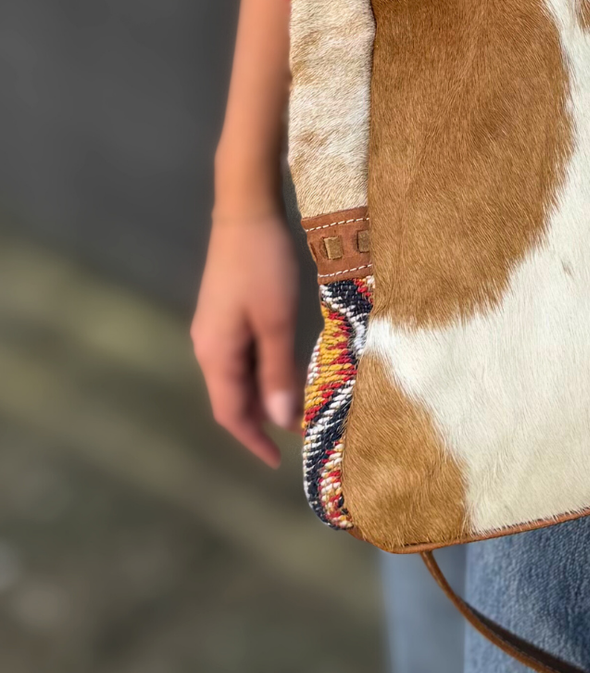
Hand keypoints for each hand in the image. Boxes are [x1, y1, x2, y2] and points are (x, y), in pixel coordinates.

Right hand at [191, 210, 301, 467]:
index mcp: (215, 354)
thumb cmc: (264, 266)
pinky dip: (262, 370)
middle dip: (261, 420)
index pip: (230, 413)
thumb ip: (279, 371)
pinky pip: (241, 355)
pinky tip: (285, 368)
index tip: (279, 462)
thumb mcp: (278, 321)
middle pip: (231, 397)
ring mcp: (214, 328)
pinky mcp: (225, 311)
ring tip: (298, 406)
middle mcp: (207, 346)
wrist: (246, 211)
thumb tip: (281, 419)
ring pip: (238, 376)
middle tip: (299, 434)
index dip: (253, 440)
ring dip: (264, 394)